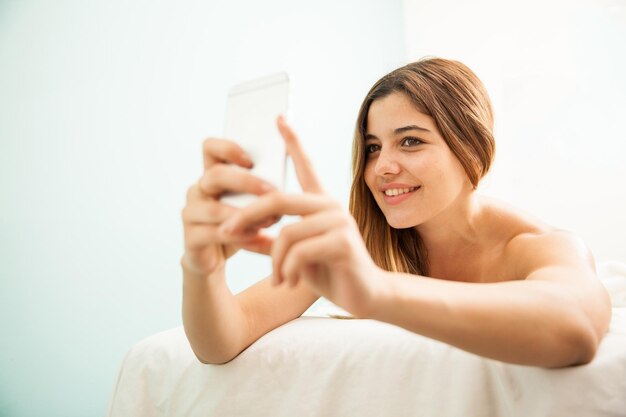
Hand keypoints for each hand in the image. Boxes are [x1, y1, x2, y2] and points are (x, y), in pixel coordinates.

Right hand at [180, 138, 279, 276]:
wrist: (216, 258)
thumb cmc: (240, 224)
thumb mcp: (251, 203)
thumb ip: (262, 188)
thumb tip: (286, 177)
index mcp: (212, 174)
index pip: (210, 147)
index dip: (228, 147)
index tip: (252, 160)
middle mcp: (198, 189)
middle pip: (215, 175)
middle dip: (246, 182)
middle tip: (272, 191)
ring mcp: (190, 213)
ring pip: (215, 209)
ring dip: (246, 214)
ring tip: (270, 220)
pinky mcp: (190, 237)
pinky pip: (216, 234)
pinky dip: (240, 236)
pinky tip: (259, 237)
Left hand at [218, 116, 385, 316]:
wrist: (365, 296)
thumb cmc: (330, 272)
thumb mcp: (294, 255)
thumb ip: (272, 239)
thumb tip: (238, 230)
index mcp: (320, 204)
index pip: (305, 166)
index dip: (292, 141)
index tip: (279, 118)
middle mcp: (331, 206)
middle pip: (277, 198)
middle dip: (245, 216)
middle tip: (225, 232)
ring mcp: (339, 222)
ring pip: (286, 233)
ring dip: (273, 261)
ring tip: (276, 279)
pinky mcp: (343, 243)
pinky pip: (299, 252)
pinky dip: (286, 271)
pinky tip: (288, 283)